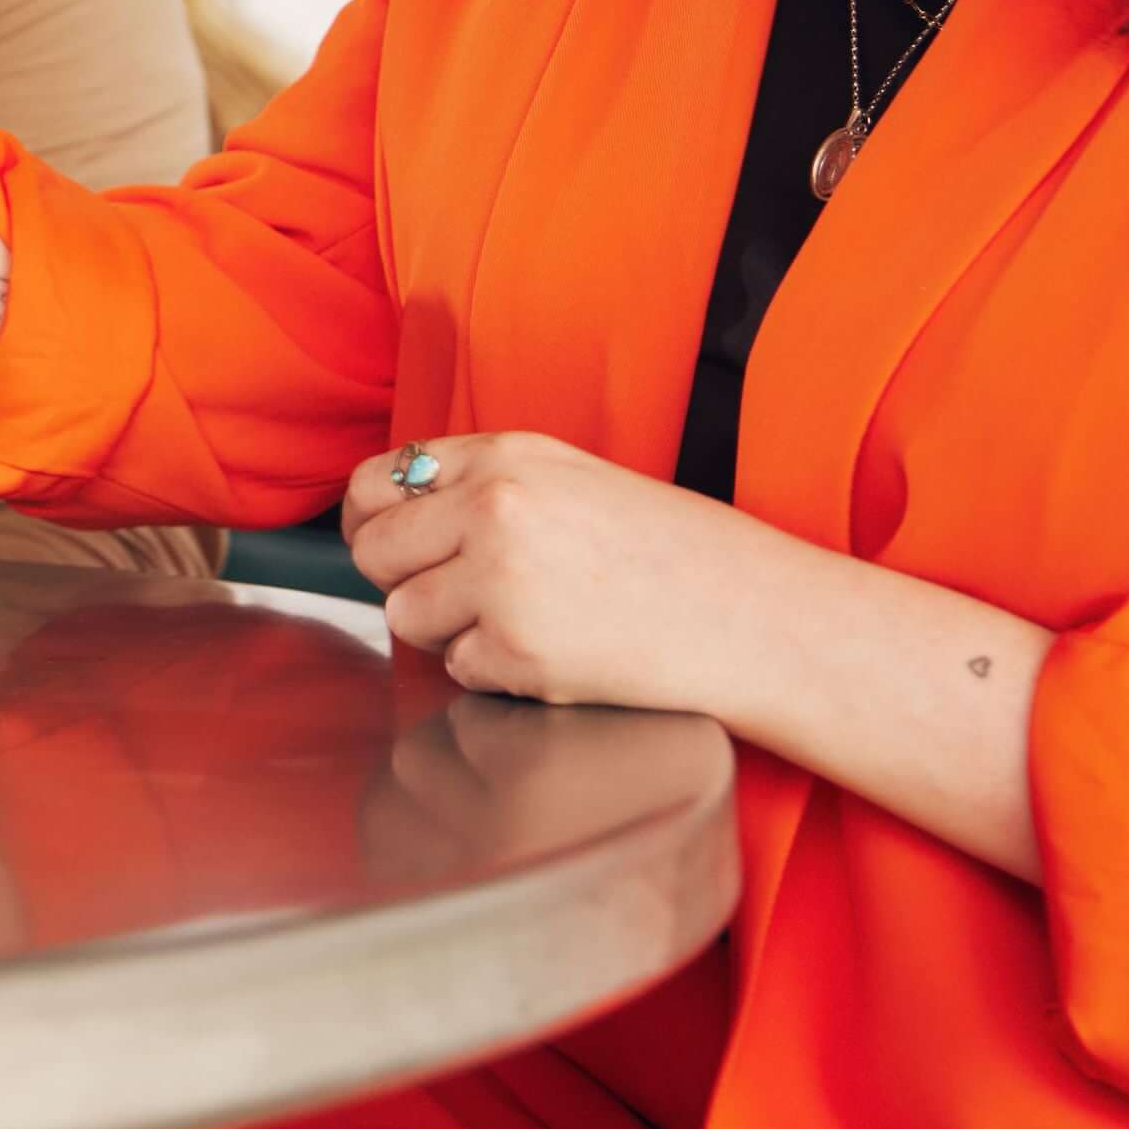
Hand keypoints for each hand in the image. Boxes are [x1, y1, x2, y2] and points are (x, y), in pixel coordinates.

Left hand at [345, 430, 790, 714]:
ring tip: (527, 622)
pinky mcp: (517, 651)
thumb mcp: (574, 479)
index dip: (370, 520)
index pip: (378, 482)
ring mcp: (501, 580)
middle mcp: (493, 508)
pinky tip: (557, 653)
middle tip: (462, 596)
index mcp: (506, 457)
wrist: (758, 618)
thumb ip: (483, 484)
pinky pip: (458, 668)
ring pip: (405, 615)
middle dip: (405, 581)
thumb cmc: (674, 553)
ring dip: (451, 630)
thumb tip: (391, 513)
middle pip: (375, 553)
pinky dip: (494, 671)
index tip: (387, 543)